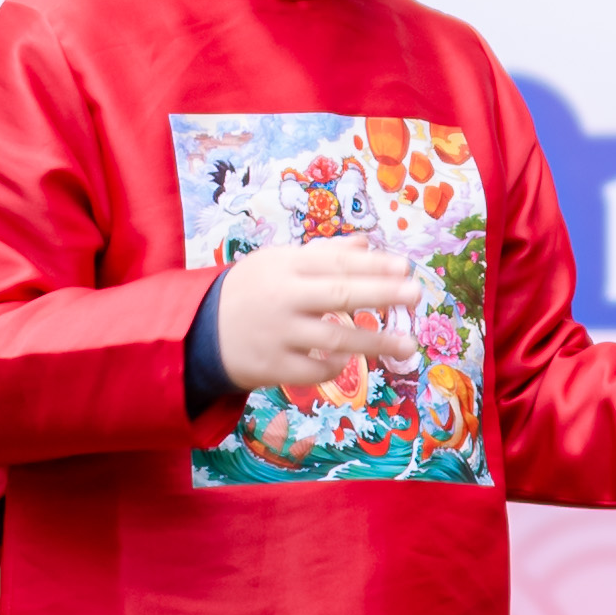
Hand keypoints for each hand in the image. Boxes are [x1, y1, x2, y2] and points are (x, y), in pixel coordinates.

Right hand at [215, 238, 419, 390]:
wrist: (199, 330)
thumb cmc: (251, 291)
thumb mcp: (277, 262)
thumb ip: (322, 254)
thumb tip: (365, 244)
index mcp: (286, 266)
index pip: (337, 262)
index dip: (374, 264)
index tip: (406, 267)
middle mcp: (283, 297)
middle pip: (340, 294)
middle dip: (382, 293)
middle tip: (416, 294)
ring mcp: (278, 334)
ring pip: (334, 337)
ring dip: (374, 341)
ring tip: (406, 344)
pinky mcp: (272, 366)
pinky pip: (314, 370)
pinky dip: (335, 366)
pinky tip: (349, 360)